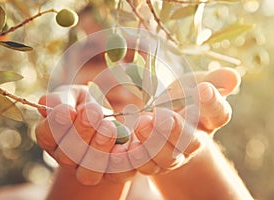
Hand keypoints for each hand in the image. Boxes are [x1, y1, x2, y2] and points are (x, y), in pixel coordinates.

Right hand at [35, 85, 136, 184]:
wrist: (114, 120)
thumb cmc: (89, 106)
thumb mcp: (75, 96)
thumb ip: (61, 98)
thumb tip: (46, 104)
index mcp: (54, 139)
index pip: (46, 136)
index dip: (55, 125)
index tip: (68, 110)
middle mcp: (68, 159)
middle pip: (67, 156)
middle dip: (81, 132)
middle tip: (93, 112)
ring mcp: (90, 171)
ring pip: (88, 173)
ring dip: (99, 149)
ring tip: (109, 127)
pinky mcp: (114, 175)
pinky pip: (117, 175)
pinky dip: (122, 161)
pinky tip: (125, 145)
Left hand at [122, 68, 239, 173]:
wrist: (164, 124)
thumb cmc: (182, 99)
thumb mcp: (195, 84)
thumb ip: (212, 80)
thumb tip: (232, 76)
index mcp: (209, 119)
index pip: (218, 113)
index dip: (212, 103)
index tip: (204, 89)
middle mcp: (194, 142)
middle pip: (191, 142)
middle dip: (176, 130)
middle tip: (162, 116)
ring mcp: (174, 157)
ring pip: (167, 158)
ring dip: (153, 143)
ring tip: (140, 123)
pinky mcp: (152, 164)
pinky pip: (144, 166)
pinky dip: (134, 157)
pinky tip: (123, 145)